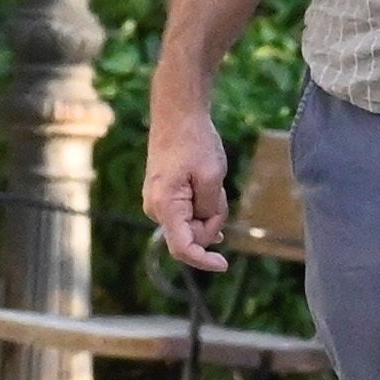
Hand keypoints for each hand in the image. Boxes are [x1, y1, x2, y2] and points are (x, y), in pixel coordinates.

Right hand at [146, 99, 233, 272]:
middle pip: (191, 235)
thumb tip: (209, 232)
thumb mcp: (212, 176)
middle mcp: (155, 208)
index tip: (224, 265)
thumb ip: (211, 209)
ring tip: (209, 179)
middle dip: (212, 220)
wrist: (177, 114)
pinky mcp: (162, 196)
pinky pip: (186, 212)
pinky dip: (201, 204)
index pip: (182, 248)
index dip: (203, 261)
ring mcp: (156, 203)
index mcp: (165, 206)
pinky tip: (206, 185)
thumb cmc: (195, 141)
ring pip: (191, 223)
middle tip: (220, 190)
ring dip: (208, 209)